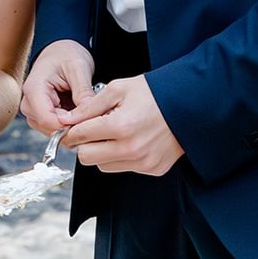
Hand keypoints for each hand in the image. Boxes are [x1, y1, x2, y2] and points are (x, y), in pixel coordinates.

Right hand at [20, 40, 95, 132]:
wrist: (59, 52)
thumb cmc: (65, 55)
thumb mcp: (78, 67)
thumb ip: (83, 92)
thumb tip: (89, 116)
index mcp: (33, 89)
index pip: (47, 119)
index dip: (70, 125)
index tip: (90, 121)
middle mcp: (29, 104)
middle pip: (51, 129)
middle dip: (74, 126)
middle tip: (95, 116)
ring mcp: (34, 113)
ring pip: (55, 132)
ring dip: (74, 126)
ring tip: (89, 112)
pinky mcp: (42, 117)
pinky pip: (58, 129)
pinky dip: (72, 125)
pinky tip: (82, 114)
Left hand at [60, 75, 183, 175]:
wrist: (189, 104)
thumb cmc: (155, 93)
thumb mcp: (118, 89)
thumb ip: (90, 106)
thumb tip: (68, 120)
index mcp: (121, 126)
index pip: (80, 136)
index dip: (72, 129)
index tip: (72, 125)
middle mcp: (132, 149)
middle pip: (86, 157)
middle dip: (84, 143)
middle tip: (92, 129)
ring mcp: (143, 162)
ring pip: (103, 166)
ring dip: (102, 151)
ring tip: (116, 133)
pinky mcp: (153, 169)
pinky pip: (124, 168)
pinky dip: (121, 157)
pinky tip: (132, 140)